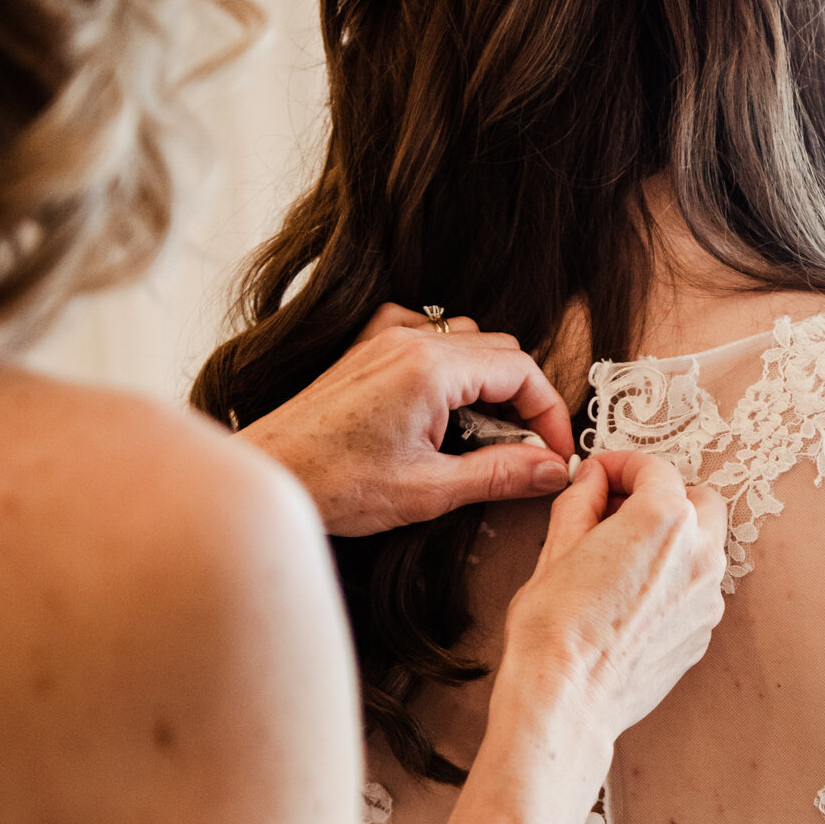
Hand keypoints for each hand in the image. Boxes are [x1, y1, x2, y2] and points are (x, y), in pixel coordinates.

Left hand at [238, 304, 575, 535]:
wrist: (270, 475)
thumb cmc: (333, 483)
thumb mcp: (429, 489)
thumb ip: (499, 474)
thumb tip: (550, 470)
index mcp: (430, 369)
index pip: (521, 371)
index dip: (550, 414)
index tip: (554, 452)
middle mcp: (409, 341)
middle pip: (500, 351)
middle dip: (524, 401)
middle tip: (525, 451)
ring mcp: (384, 341)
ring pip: (467, 341)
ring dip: (488, 383)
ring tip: (484, 436)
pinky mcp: (366, 353)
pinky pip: (426, 335)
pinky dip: (448, 362)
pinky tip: (442, 402)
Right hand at [494, 451, 727, 749]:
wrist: (567, 700)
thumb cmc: (556, 630)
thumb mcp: (556, 548)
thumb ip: (582, 502)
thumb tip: (592, 482)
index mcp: (664, 521)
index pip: (655, 469)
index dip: (622, 465)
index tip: (601, 475)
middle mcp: (699, 555)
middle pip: (697, 502)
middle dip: (661, 498)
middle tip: (617, 511)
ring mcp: (706, 598)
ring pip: (702, 547)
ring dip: (671, 541)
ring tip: (621, 558)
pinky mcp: (702, 632)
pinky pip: (695, 590)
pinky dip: (672, 582)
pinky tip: (631, 598)